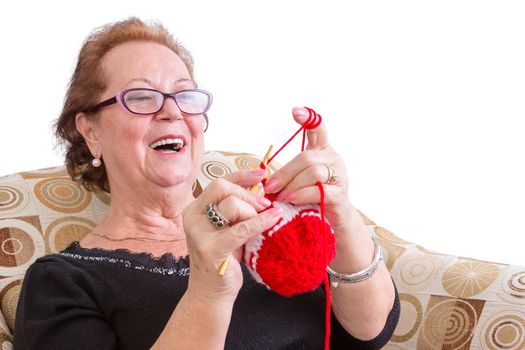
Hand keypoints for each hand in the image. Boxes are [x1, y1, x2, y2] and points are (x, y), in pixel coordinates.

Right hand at [182, 169, 281, 302]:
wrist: (212, 292)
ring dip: (252, 212)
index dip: (242, 175)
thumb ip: (238, 208)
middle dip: (248, 194)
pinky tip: (274, 219)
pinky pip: (241, 229)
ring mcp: (198, 233)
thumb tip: (262, 187)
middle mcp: (192, 217)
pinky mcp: (211, 249)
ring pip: (230, 205)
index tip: (262, 174)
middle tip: (265, 204)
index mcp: (195, 209)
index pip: (219, 182)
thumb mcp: (228, 227)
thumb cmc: (224, 257)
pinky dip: (260, 222)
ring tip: (261, 222)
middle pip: (222, 188)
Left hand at [263, 107, 352, 233]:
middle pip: (306, 157)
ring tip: (281, 196)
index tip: (295, 111)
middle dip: (285, 173)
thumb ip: (288, 171)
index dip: (308, 118)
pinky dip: (301, 194)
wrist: (333, 218)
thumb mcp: (299, 179)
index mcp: (322, 150)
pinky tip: (291, 199)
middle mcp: (333, 159)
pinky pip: (318, 190)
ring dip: (292, 185)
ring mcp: (339, 176)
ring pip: (313, 172)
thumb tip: (265, 176)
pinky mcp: (339, 194)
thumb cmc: (312, 196)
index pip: (318, 128)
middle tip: (270, 186)